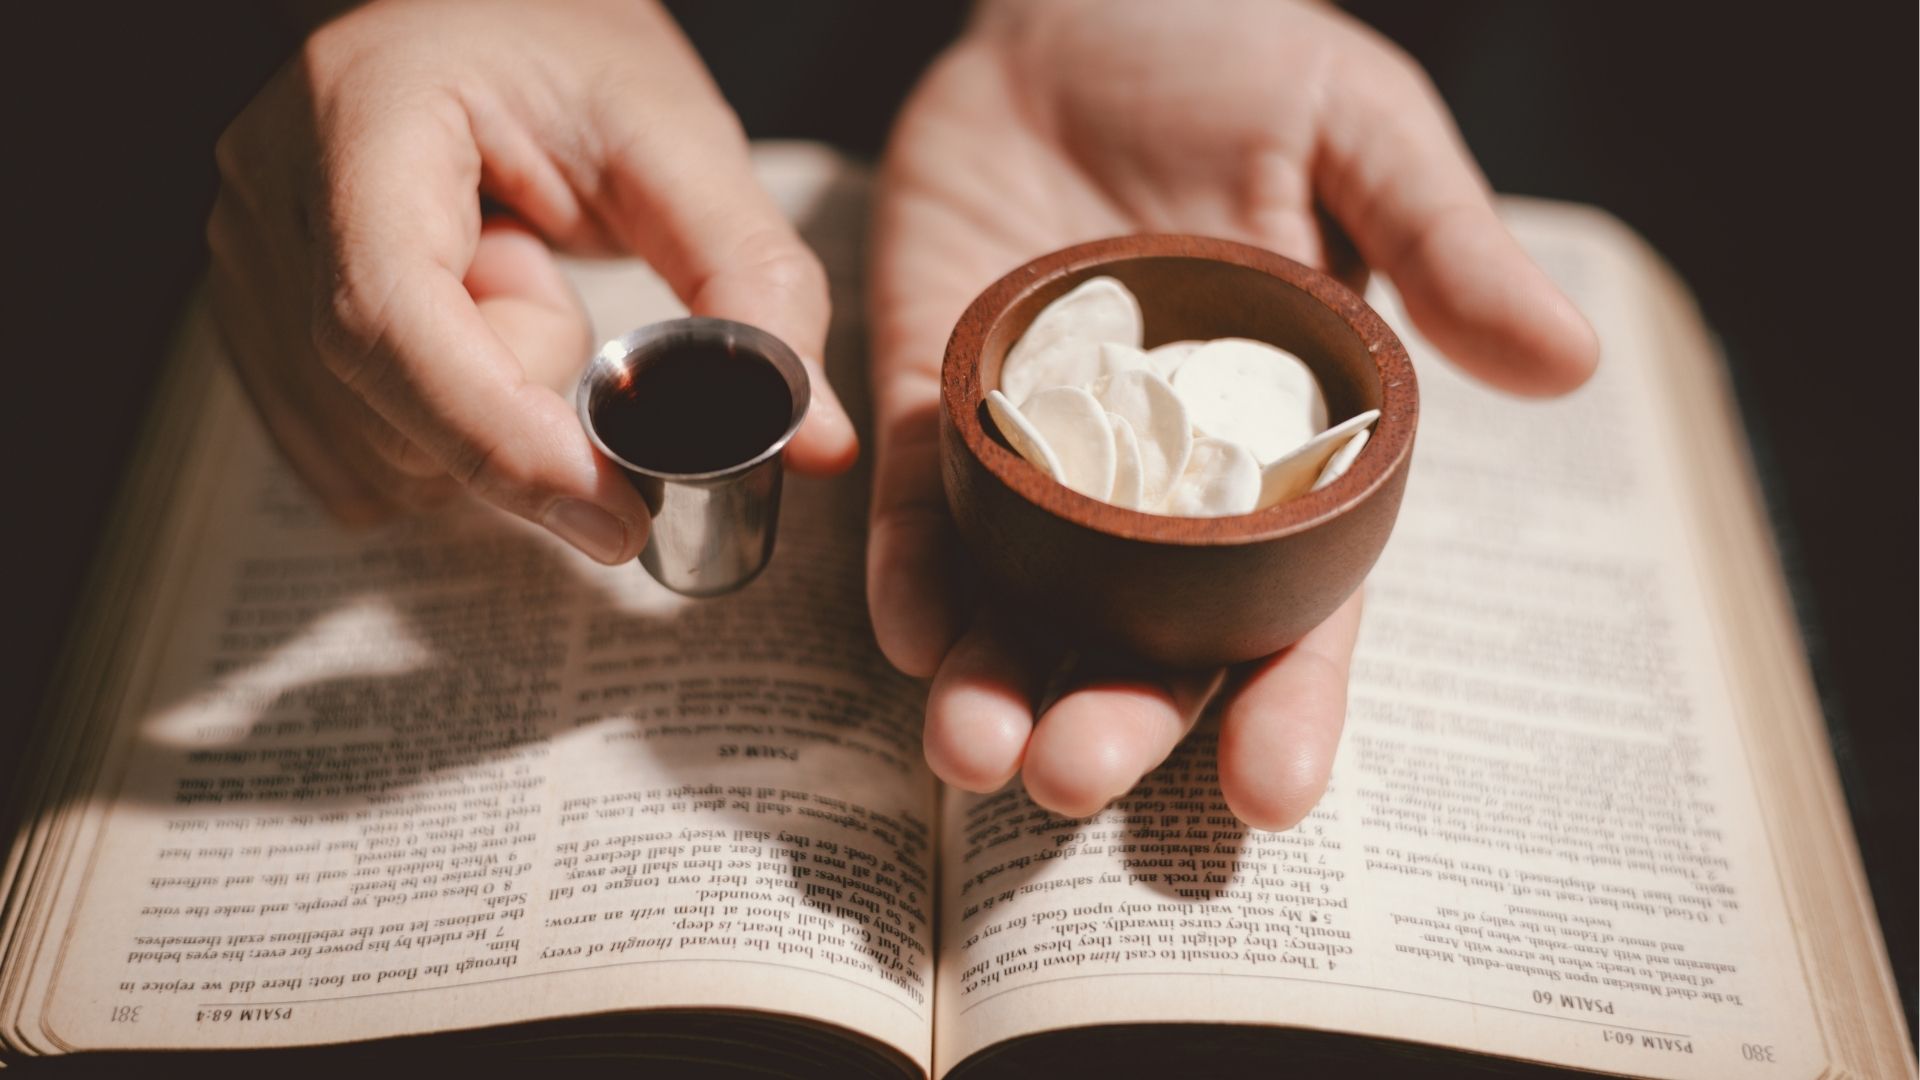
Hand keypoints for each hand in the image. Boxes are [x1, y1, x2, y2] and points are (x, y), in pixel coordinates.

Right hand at [209, 0, 856, 561]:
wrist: (502, 20)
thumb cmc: (583, 58)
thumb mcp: (684, 144)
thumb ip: (755, 285)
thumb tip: (816, 444)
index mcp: (361, 112)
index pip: (389, 315)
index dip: (498, 436)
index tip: (617, 516)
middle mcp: (268, 186)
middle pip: (382, 396)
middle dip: (515, 408)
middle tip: (570, 302)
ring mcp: (245, 254)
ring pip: (370, 444)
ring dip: (481, 414)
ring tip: (514, 282)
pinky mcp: (254, 316)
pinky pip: (351, 452)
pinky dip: (437, 434)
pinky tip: (471, 327)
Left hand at [868, 0, 1596, 826]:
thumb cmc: (1238, 57)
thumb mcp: (1357, 132)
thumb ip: (1442, 243)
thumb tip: (1567, 360)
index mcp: (1282, 443)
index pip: (1295, 602)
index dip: (1290, 700)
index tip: (1272, 790)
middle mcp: (1157, 476)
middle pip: (1144, 631)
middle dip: (1118, 716)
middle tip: (1073, 777)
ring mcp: (1040, 444)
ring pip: (1020, 597)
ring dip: (994, 681)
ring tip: (973, 752)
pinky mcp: (937, 390)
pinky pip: (922, 497)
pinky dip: (909, 566)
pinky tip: (906, 627)